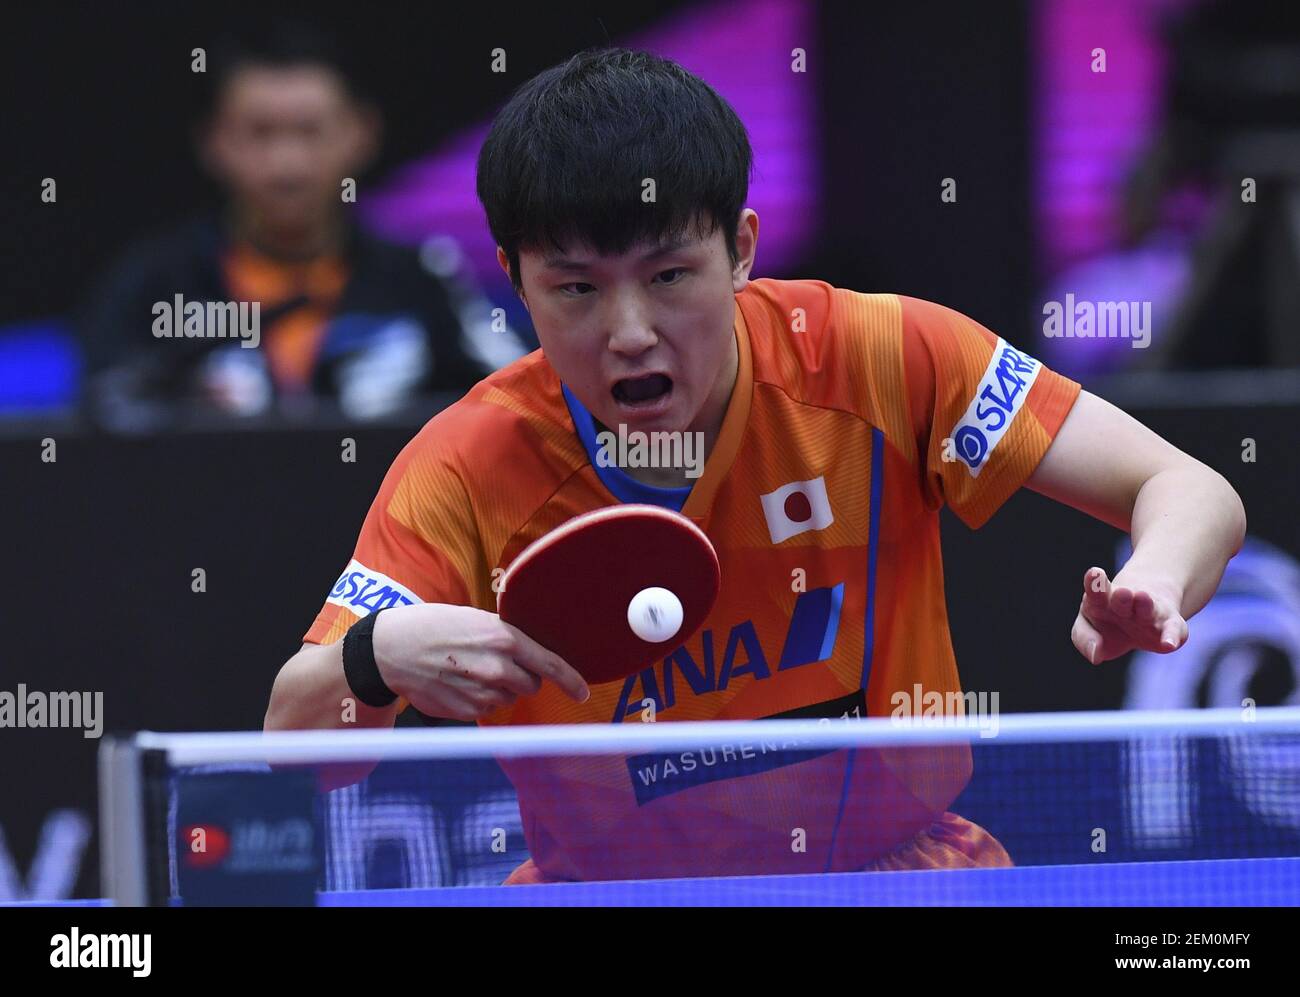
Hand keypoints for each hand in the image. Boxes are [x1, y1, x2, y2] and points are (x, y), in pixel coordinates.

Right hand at [371, 603, 589, 719]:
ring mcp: (481, 693)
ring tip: (469, 669)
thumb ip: (507, 638)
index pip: (551, 665)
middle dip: (521, 677)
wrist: (392, 648)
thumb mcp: (476, 620)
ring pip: (508, 698)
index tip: (583, 691)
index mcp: (504, 639)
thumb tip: (532, 655)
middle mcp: (497, 668)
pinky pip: (487, 709)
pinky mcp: (465, 711)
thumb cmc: (435, 627)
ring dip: (498, 688)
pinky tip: (457, 683)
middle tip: (494, 662)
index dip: (571, 680)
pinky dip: (479, 699)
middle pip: (531, 685)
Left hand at [1071, 566, 1187, 664]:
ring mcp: (1149, 611)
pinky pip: (1173, 629)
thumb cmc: (1108, 620)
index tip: (1094, 574)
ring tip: (1142, 597)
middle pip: (1122, 597)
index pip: (1096, 591)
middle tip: (1122, 593)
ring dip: (1145, 603)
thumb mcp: (1087, 629)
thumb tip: (1095, 656)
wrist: (1143, 606)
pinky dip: (1172, 636)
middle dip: (1122, 596)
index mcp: (1101, 599)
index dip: (1095, 584)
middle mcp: (1126, 602)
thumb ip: (1084, 639)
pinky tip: (1169, 644)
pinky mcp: (1170, 623)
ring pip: (1148, 606)